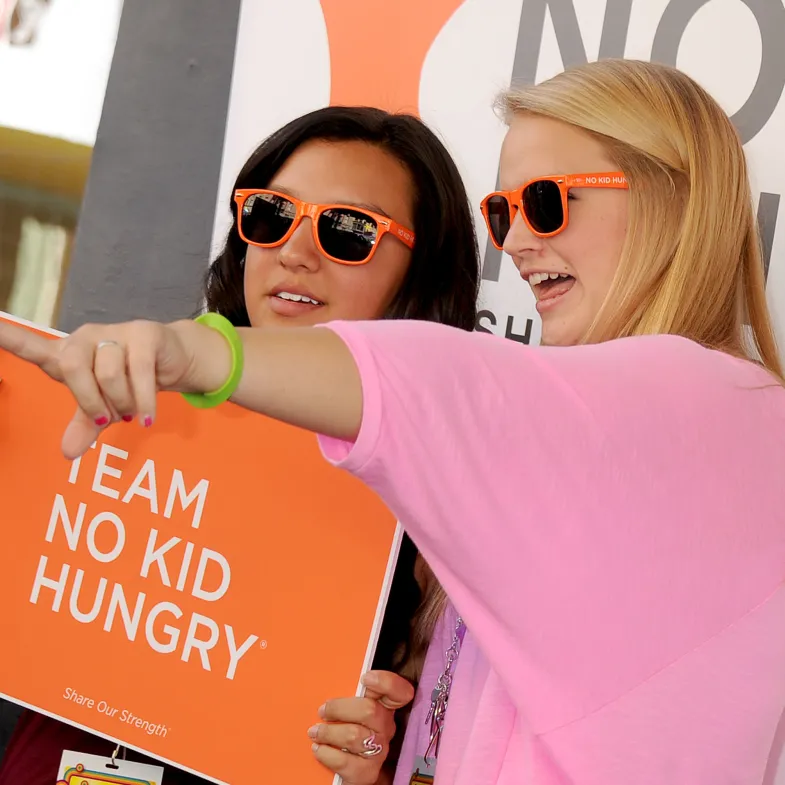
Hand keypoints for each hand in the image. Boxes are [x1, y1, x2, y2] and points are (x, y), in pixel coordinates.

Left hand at [0, 318, 228, 458]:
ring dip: (122, 403)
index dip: (9, 338)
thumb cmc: (131, 380)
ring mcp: (116, 332)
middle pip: (73, 368)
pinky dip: (143, 402)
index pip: (32, 345)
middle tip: (109, 419)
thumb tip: (68, 453)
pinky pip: (138, 374)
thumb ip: (85, 425)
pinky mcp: (145, 335)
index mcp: (69, 353)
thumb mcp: (105, 405)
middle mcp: (86, 338)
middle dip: (91, 402)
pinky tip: (147, 416)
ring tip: (133, 411)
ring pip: (108, 374)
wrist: (174, 360)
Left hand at [309, 671, 414, 784]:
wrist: (350, 771)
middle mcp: (386, 728)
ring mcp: (379, 751)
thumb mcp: (353, 711)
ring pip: (354, 736)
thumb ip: (351, 695)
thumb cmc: (347, 730)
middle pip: (370, 711)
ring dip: (329, 732)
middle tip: (322, 711)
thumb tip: (328, 677)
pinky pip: (344, 761)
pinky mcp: (367, 773)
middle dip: (340, 709)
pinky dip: (326, 753)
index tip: (365, 678)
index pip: (400, 692)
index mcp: (385, 707)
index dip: (387, 682)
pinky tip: (318, 749)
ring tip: (315, 732)